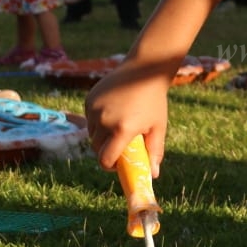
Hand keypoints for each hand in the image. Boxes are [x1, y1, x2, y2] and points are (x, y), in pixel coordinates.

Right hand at [85, 61, 170, 175]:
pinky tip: (112, 113)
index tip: (118, 164)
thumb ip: (154, 152)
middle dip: (106, 151)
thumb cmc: (154, 101)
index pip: (105, 159)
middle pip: (97, 148)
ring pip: (92, 134)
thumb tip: (154, 175)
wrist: (144, 70)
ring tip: (117, 127)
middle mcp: (104, 120)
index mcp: (122, 129)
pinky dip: (97, 122)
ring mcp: (94, 109)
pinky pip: (89, 119)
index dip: (110, 166)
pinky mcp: (89, 100)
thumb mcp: (158, 127)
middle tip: (119, 147)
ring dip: (101, 136)